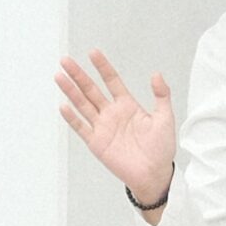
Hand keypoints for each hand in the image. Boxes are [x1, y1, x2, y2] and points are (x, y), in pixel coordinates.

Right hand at [56, 51, 175, 207]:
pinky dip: (72, 117)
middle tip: (66, 60)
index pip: (112, 81)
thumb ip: (161, 95)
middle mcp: (112, 113)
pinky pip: (81, 128)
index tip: (93, 52)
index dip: (103, 67)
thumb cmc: (161, 147)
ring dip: (71, 91)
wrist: (154, 173)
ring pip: (83, 105)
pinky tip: (64, 105)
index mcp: (128, 105)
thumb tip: (156, 74)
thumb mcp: (165, 118)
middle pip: (91, 90)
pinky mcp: (96, 142)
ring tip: (60, 76)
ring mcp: (102, 127)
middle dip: (79, 75)